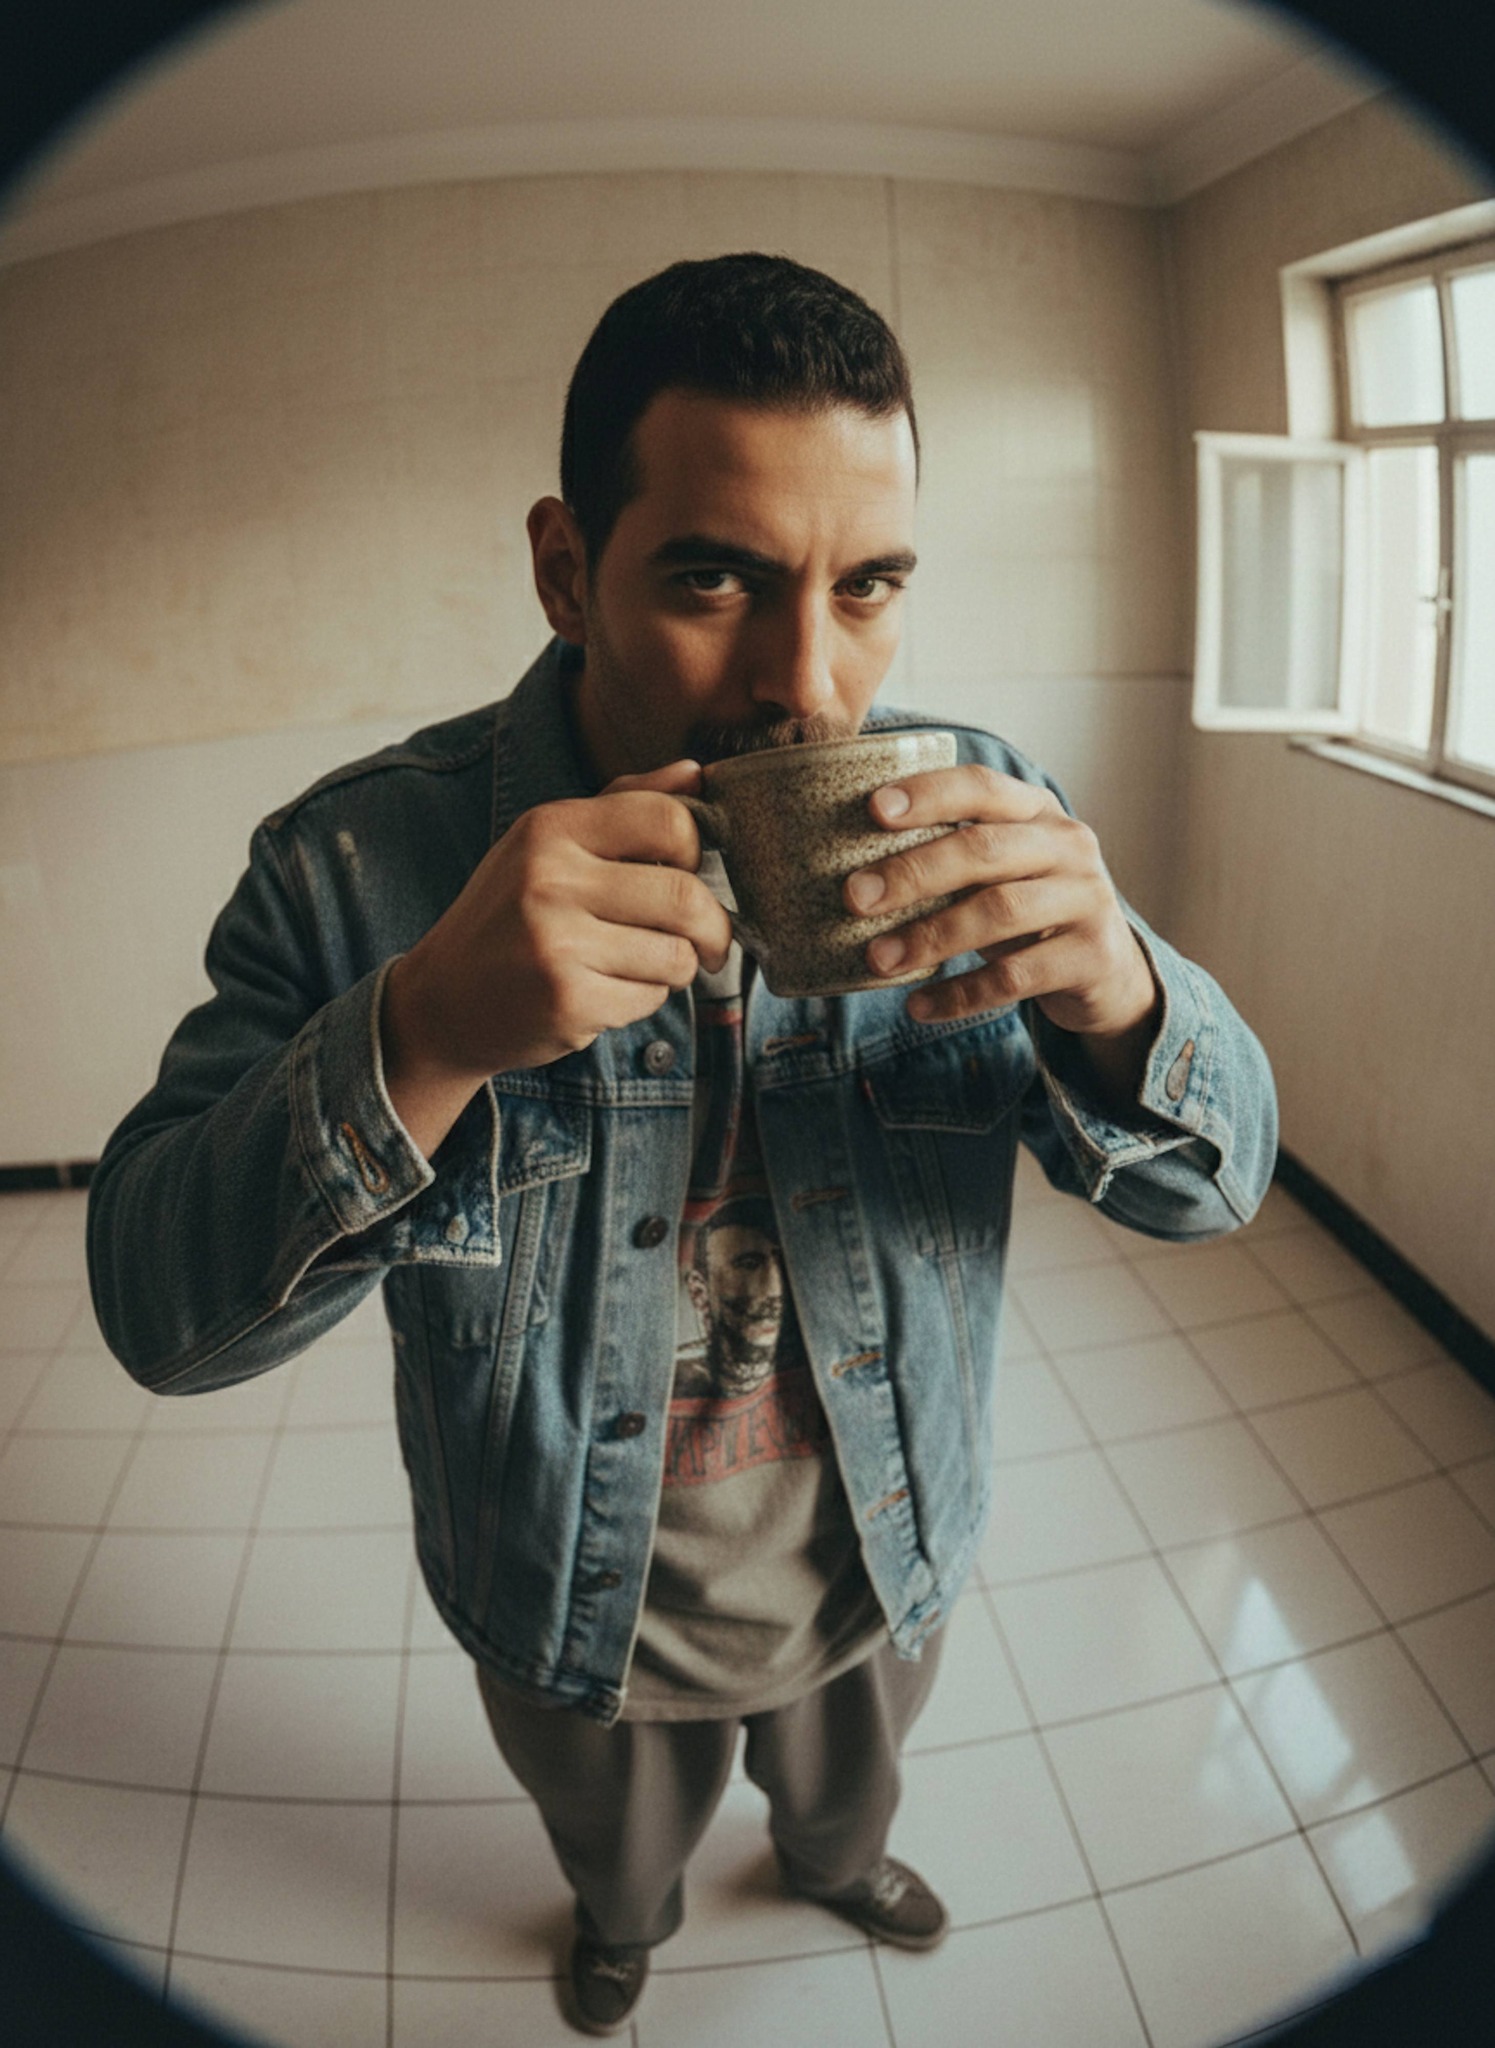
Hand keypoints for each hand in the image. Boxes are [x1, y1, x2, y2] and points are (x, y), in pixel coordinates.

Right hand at [381, 761, 731, 1157]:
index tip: (691, 872)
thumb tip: (697, 770)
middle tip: (711, 944)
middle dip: (712, 927)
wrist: (443, 1002)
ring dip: (676, 967)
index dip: (696, 849)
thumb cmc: (509, 917)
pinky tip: (606, 993)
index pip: (667, 819)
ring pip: (675, 955)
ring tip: (642, 966)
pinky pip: (649, 998)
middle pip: (685, 895)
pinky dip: (643, 1000)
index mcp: (550, 827)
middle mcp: (549, 879)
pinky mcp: (567, 1001)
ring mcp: (556, 943)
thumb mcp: (549, 845)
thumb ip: (625, 804)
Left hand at [845, 764, 1161, 1093]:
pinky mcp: (1091, 956)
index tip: (873, 809)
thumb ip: (946, 857)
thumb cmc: (1027, 909)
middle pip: (984, 849)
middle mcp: (1068, 845)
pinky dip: (961, 994)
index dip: (929, 794)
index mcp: (1036, 811)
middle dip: (913, 871)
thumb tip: (847, 870)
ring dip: (930, 936)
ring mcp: (1086, 898)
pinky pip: (1016, 977)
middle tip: (855, 896)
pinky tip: (918, 1007)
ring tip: (878, 959)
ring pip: (999, 911)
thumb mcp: (997, 872)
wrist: (1107, 970)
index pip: (982, 786)